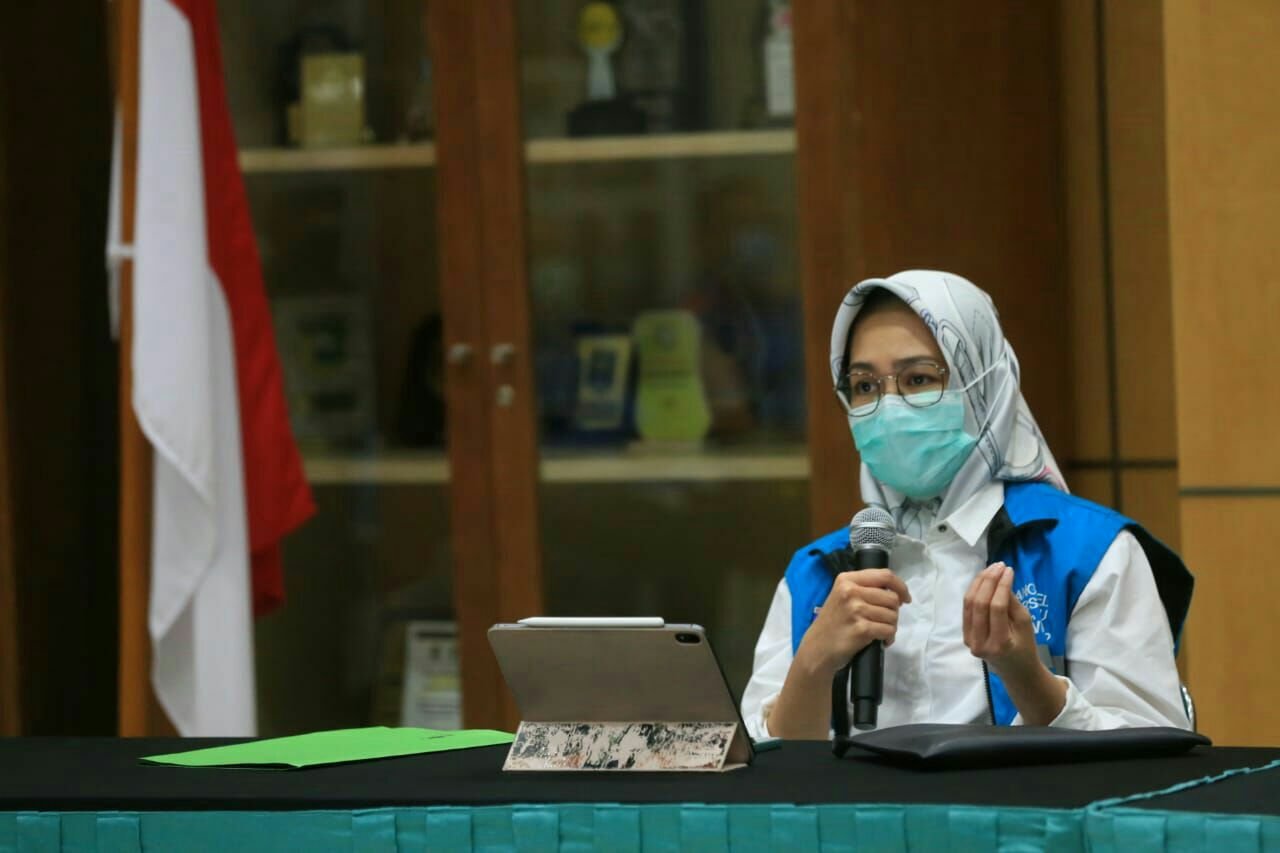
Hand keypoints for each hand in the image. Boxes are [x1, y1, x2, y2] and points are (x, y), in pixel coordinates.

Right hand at [795, 569, 911, 677]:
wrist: (818, 648)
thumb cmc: (832, 622)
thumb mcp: (842, 596)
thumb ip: (863, 589)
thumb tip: (895, 592)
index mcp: (847, 579)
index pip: (885, 575)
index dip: (901, 586)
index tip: (905, 598)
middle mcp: (851, 591)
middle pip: (892, 597)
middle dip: (894, 612)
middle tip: (885, 620)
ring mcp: (856, 610)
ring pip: (892, 615)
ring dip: (891, 626)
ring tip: (880, 631)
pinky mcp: (862, 629)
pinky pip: (888, 630)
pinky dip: (889, 637)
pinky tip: (881, 641)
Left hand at [962, 562, 1039, 677]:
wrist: (1014, 670)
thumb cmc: (1025, 648)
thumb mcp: (1026, 626)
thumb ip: (1012, 604)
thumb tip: (1001, 579)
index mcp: (999, 644)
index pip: (996, 608)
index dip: (1001, 585)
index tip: (1009, 570)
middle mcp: (980, 643)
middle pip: (979, 604)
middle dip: (988, 581)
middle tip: (999, 566)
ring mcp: (969, 640)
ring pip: (969, 604)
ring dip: (979, 583)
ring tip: (991, 569)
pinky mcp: (965, 634)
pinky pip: (967, 608)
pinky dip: (974, 592)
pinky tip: (983, 580)